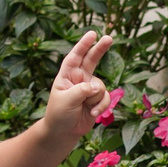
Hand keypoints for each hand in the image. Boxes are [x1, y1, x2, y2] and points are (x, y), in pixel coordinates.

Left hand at [38, 31, 114, 145]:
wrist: (63, 132)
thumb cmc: (58, 114)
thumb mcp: (66, 100)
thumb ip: (81, 91)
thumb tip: (97, 86)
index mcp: (66, 75)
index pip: (75, 57)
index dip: (83, 45)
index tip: (92, 34)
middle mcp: (79, 79)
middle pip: (92, 60)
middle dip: (100, 49)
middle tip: (109, 37)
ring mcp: (89, 89)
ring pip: (101, 86)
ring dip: (96, 98)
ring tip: (86, 108)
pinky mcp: (97, 99)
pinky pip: (106, 98)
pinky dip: (101, 107)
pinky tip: (92, 114)